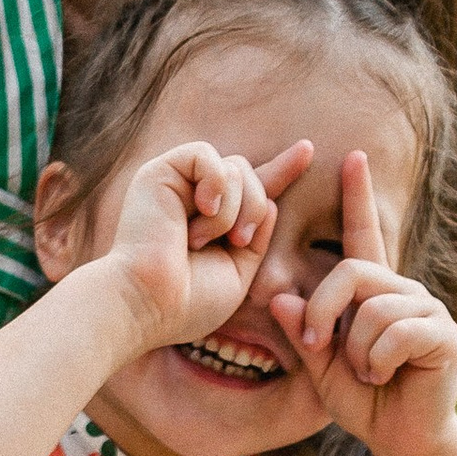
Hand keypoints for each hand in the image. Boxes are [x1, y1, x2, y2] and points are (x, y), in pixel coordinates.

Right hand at [90, 137, 309, 351]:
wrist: (149, 304)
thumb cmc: (187, 302)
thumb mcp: (238, 273)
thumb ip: (258, 237)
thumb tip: (272, 202)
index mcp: (213, 223)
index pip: (254, 187)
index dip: (282, 169)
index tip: (307, 150)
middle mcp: (194, 199)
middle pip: (250, 174)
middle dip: (256, 208)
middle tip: (235, 242)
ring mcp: (177, 185)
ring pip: (235, 166)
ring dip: (234, 208)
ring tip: (202, 239)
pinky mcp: (160, 172)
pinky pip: (206, 155)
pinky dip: (214, 183)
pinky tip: (201, 211)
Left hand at [266, 151, 456, 455]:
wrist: (403, 439)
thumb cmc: (364, 400)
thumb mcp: (320, 368)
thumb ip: (301, 333)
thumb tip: (279, 299)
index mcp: (374, 291)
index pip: (363, 235)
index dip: (357, 198)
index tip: (352, 157)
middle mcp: (403, 289)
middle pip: (350, 272)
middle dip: (322, 312)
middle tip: (317, 347)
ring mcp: (426, 307)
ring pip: (371, 310)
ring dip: (355, 352)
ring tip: (368, 373)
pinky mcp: (442, 333)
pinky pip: (394, 334)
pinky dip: (377, 363)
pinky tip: (385, 378)